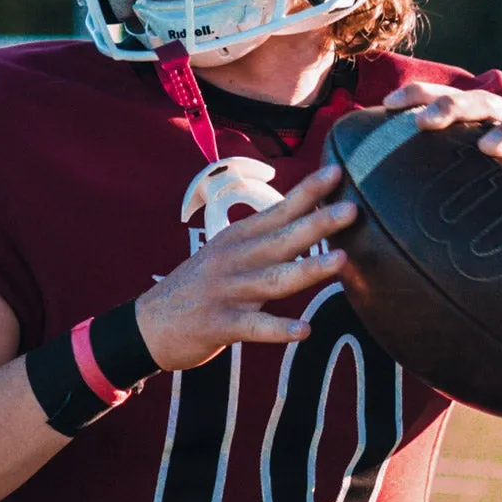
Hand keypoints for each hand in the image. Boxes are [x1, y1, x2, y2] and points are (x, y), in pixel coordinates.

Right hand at [136, 164, 355, 370]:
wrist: (148, 325)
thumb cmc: (199, 288)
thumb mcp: (226, 254)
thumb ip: (264, 241)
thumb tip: (307, 222)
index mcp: (238, 238)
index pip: (279, 210)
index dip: (309, 191)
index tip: (338, 171)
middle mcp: (234, 259)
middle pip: (282, 239)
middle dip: (318, 223)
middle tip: (352, 209)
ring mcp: (227, 291)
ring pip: (274, 279)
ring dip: (308, 270)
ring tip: (340, 260)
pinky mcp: (220, 324)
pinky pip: (254, 326)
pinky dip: (278, 329)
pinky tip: (303, 330)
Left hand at [383, 82, 501, 217]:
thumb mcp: (470, 186)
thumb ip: (432, 187)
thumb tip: (374, 210)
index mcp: (483, 123)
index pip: (448, 101)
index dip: (419, 96)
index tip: (389, 104)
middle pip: (482, 104)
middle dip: (452, 108)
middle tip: (424, 122)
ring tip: (488, 148)